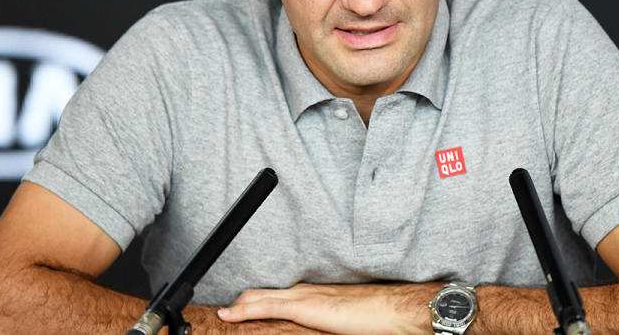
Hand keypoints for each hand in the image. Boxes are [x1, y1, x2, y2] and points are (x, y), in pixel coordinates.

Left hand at [217, 282, 441, 334]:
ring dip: (239, 305)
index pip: (278, 296)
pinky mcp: (307, 307)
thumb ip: (331, 322)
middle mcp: (308, 291)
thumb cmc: (380, 317)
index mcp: (317, 295)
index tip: (240, 309)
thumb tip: (327, 328)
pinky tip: (228, 315)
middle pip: (264, 293)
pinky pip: (268, 307)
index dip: (256, 301)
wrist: (397, 310)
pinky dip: (245, 310)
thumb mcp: (347, 320)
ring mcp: (306, 297)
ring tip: (220, 314)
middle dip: (242, 302)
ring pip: (261, 297)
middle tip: (223, 312)